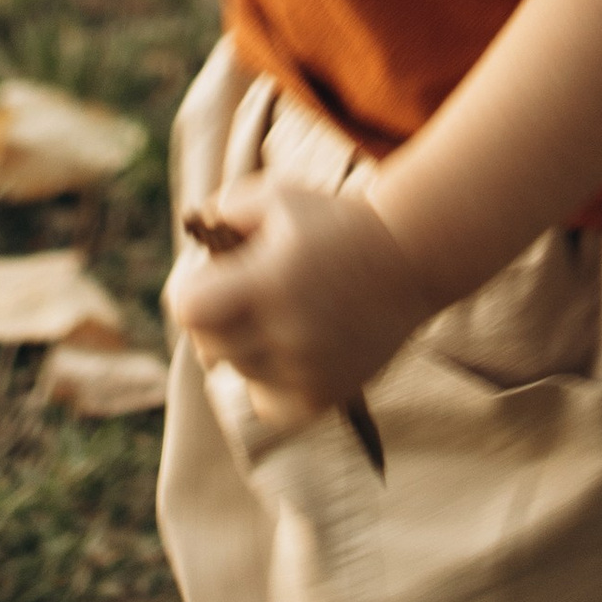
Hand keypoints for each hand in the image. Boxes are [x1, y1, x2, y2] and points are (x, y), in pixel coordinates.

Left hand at [166, 171, 437, 430]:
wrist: (412, 259)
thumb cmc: (337, 221)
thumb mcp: (278, 196)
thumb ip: (224, 210)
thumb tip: (194, 235)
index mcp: (269, 281)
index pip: (191, 310)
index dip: (189, 291)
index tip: (206, 278)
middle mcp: (287, 332)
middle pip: (208, 345)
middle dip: (212, 318)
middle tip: (237, 295)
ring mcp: (307, 370)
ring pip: (239, 372)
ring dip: (243, 347)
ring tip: (274, 316)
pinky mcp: (325, 395)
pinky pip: (268, 405)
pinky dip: (265, 384)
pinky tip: (283, 352)